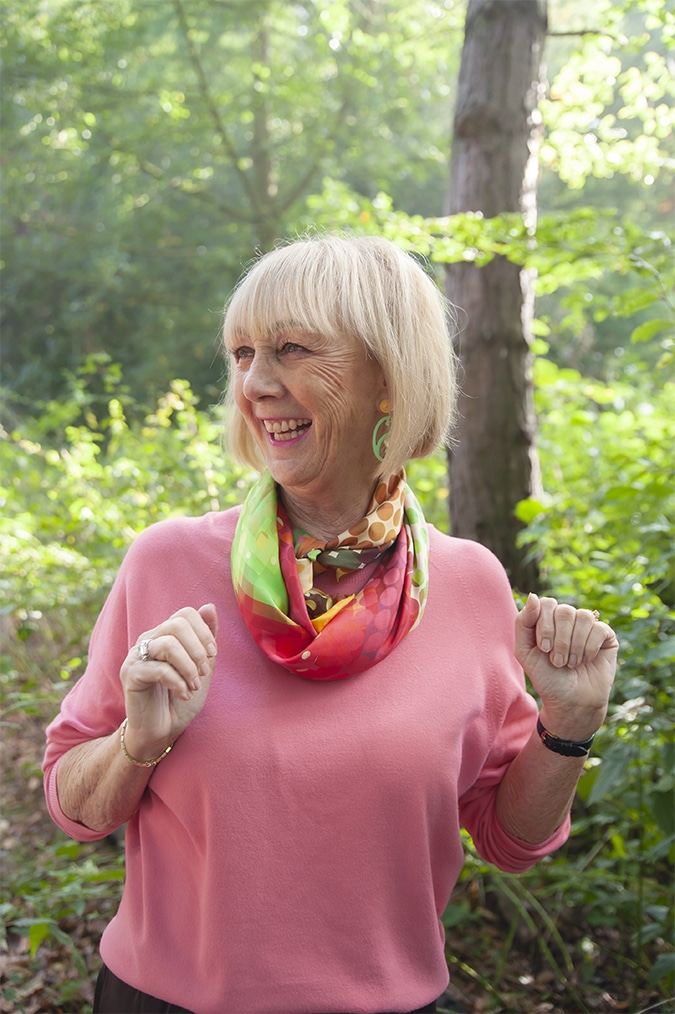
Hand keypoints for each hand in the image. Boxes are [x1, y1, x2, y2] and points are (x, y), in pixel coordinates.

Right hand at [120, 604, 217, 758]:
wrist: (162, 730)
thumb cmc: (181, 698)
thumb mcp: (202, 666)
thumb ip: (206, 638)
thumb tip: (209, 606)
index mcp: (165, 634)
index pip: (185, 614)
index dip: (204, 632)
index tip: (213, 654)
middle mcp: (148, 640)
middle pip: (177, 625)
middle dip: (197, 650)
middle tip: (203, 672)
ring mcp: (137, 656)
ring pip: (168, 644)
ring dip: (189, 667)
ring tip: (194, 685)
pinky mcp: (130, 675)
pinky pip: (159, 669)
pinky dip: (178, 682)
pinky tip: (184, 693)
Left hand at [515, 593, 618, 740]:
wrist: (570, 702)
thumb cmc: (546, 677)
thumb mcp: (525, 652)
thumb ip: (523, 623)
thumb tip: (533, 596)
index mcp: (547, 618)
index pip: (546, 603)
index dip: (545, 626)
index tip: (543, 649)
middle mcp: (567, 619)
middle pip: (564, 610)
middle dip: (559, 640)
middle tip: (557, 661)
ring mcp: (587, 626)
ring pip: (583, 617)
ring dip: (574, 645)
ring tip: (570, 664)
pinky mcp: (606, 635)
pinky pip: (599, 628)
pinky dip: (589, 647)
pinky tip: (585, 661)